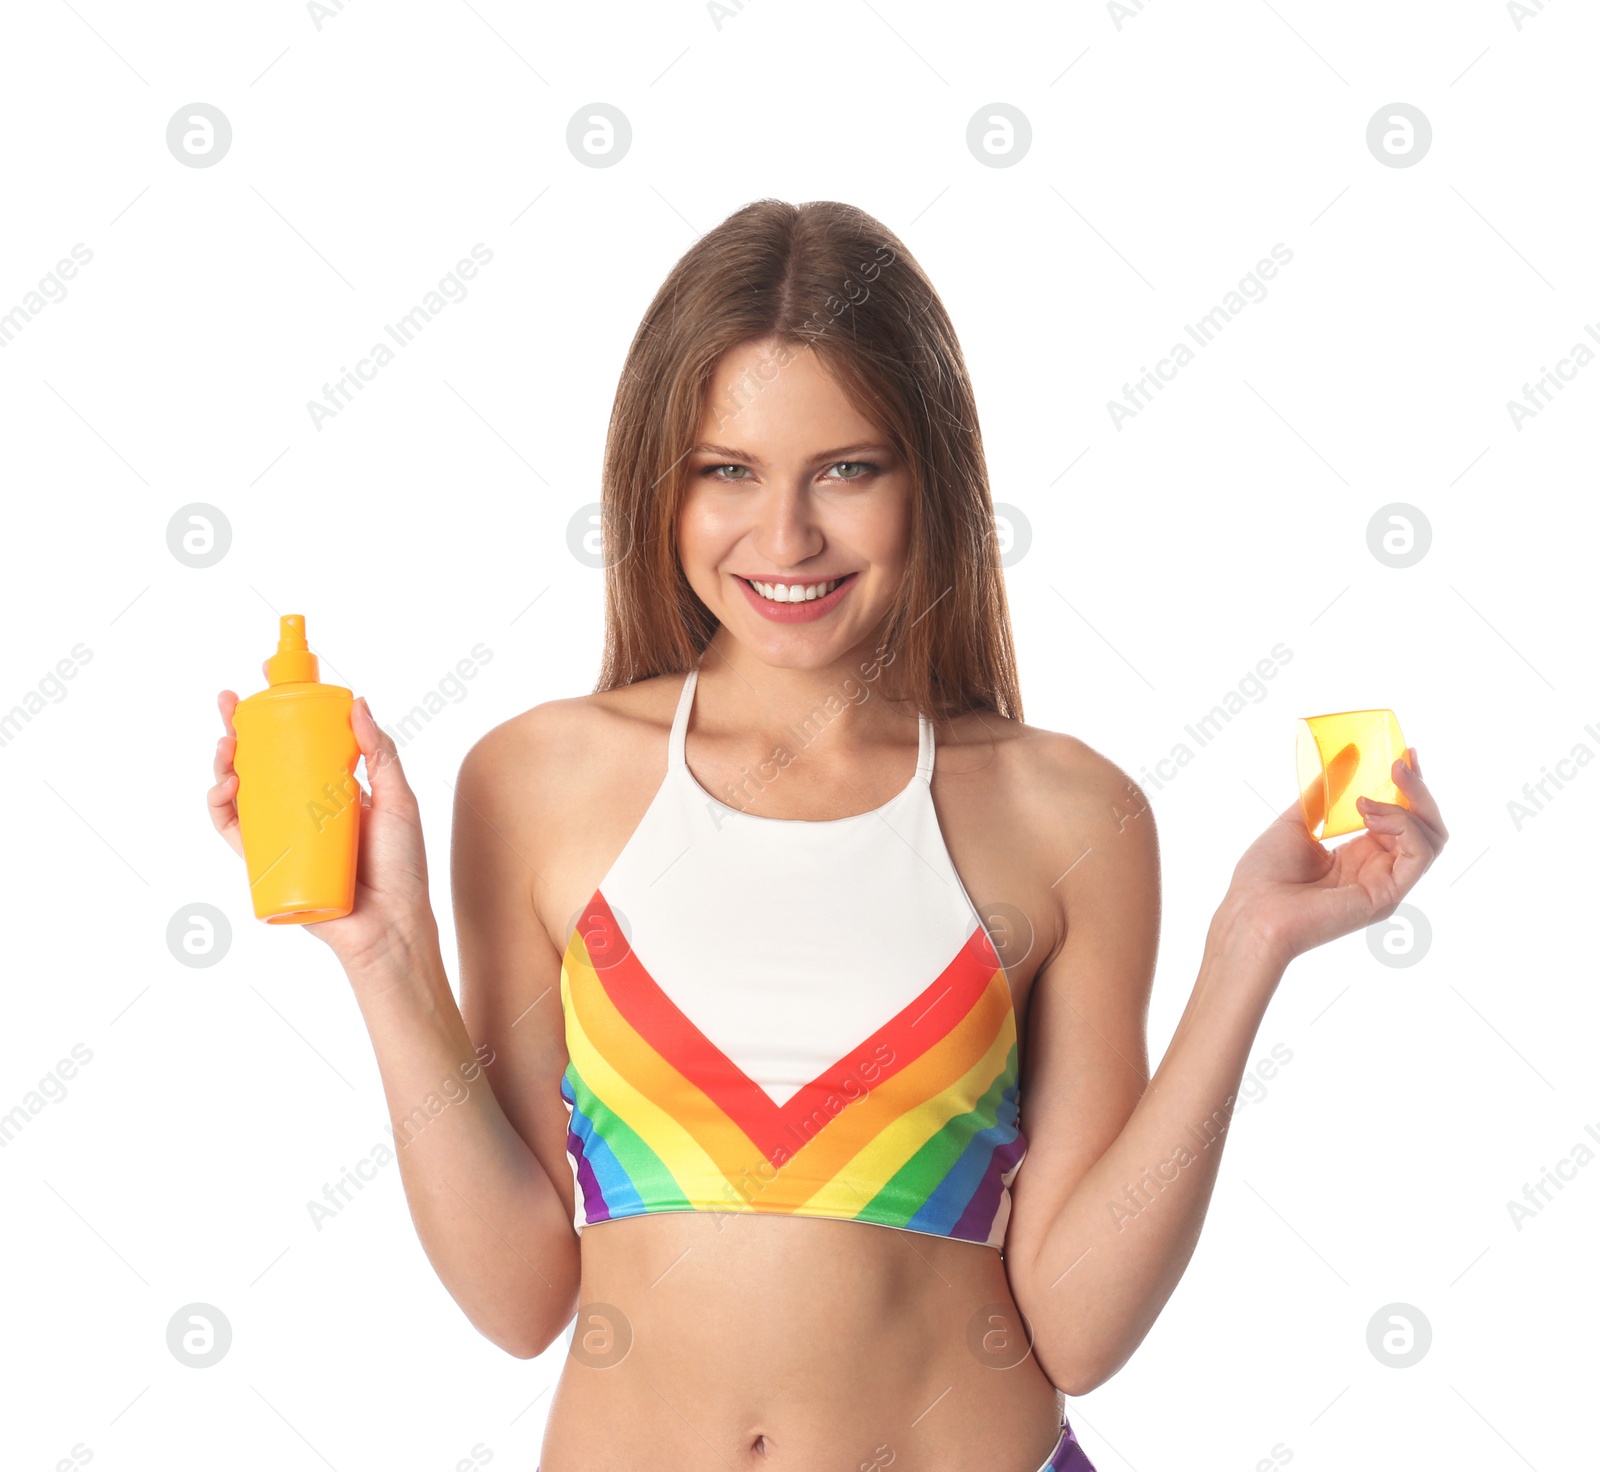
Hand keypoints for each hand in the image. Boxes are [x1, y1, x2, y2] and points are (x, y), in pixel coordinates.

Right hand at [208, 670, 434, 976]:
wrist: (392, 926)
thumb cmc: (402, 867)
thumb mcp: (399, 800)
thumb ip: (380, 754)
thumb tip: (357, 702)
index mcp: (333, 791)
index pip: (301, 743)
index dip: (280, 712)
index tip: (270, 679)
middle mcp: (304, 811)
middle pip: (262, 762)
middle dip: (239, 728)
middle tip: (229, 701)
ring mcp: (284, 837)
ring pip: (241, 794)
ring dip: (223, 764)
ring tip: (227, 743)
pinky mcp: (269, 866)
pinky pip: (235, 835)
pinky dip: (220, 810)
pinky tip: (224, 787)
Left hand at [1219, 747, 1447, 968]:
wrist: (1251, 911)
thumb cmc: (1264, 875)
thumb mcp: (1297, 821)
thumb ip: (1324, 793)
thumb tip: (1346, 752)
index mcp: (1359, 854)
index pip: (1402, 817)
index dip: (1407, 786)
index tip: (1405, 754)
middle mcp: (1378, 868)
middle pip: (1425, 825)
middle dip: (1417, 790)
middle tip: (1401, 762)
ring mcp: (1386, 883)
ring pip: (1431, 838)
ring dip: (1408, 806)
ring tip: (1366, 800)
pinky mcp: (1387, 894)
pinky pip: (1419, 854)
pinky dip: (1403, 826)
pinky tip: (1370, 815)